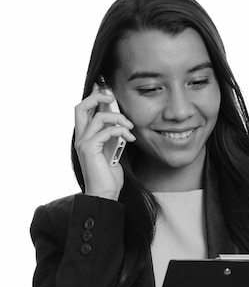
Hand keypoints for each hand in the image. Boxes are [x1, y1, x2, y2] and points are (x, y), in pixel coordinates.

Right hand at [74, 84, 135, 200]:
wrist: (105, 195)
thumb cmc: (109, 177)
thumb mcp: (113, 151)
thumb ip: (112, 137)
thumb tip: (121, 123)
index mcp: (85, 137)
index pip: (84, 110)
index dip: (94, 97)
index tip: (108, 91)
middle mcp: (81, 138)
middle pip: (81, 106)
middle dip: (97, 97)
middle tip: (112, 98)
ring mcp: (83, 143)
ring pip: (99, 117)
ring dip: (118, 118)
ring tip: (130, 128)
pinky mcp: (89, 149)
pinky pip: (106, 130)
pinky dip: (120, 131)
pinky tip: (130, 139)